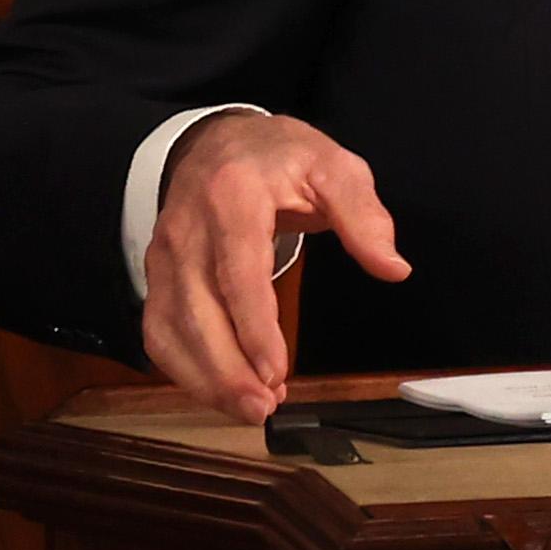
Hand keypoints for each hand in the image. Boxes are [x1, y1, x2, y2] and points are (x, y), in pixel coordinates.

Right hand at [141, 110, 409, 424]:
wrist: (219, 140)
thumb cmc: (280, 157)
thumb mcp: (332, 166)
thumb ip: (362, 215)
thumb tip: (393, 268)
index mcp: (233, 194)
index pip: (237, 269)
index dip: (252, 327)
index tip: (276, 372)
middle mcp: (188, 226)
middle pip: (197, 309)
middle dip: (226, 369)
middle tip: (264, 408)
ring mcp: (165, 253)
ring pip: (171, 327)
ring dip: (205, 378)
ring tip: (251, 408)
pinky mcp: (157, 276)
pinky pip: (158, 331)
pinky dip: (183, 370)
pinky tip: (220, 390)